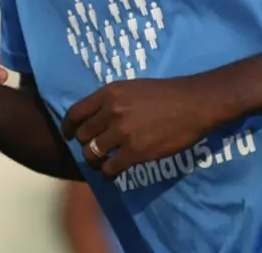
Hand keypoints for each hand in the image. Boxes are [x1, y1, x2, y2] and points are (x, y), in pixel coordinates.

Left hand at [62, 76, 220, 178]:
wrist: (194, 103)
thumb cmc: (166, 94)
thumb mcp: (132, 87)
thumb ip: (112, 100)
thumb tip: (95, 117)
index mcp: (109, 93)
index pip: (75, 113)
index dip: (68, 127)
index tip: (68, 135)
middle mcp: (111, 111)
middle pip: (82, 135)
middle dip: (84, 145)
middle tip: (94, 150)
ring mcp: (123, 132)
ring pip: (92, 153)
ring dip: (95, 161)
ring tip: (101, 164)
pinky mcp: (136, 152)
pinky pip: (110, 168)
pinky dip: (108, 173)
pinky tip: (113, 173)